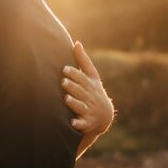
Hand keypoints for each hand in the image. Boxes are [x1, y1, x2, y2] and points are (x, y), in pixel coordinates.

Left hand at [63, 40, 115, 157]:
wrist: (104, 116)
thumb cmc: (93, 91)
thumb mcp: (92, 76)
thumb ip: (83, 60)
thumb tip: (76, 43)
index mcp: (91, 84)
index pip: (83, 78)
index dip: (74, 74)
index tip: (65, 69)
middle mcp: (90, 96)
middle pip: (81, 91)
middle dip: (73, 86)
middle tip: (63, 82)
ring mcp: (89, 109)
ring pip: (81, 106)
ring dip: (74, 102)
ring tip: (66, 99)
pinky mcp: (87, 122)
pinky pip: (83, 123)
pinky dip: (78, 123)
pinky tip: (72, 123)